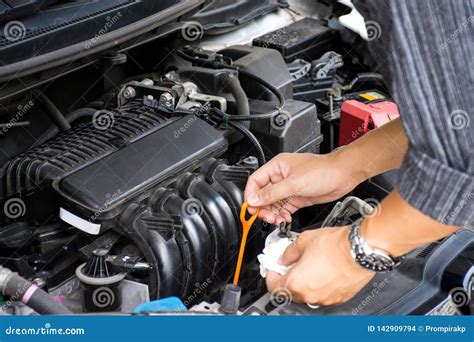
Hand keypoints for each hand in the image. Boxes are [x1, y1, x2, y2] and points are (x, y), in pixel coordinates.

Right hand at [244, 152, 362, 223]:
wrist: (343, 175)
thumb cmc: (323, 170)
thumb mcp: (294, 183)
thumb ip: (272, 193)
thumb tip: (254, 199)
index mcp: (277, 167)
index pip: (256, 181)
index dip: (251, 195)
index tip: (251, 207)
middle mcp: (281, 177)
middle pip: (263, 194)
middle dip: (262, 207)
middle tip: (265, 216)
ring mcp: (289, 188)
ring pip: (273, 203)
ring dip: (272, 213)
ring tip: (275, 220)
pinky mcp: (298, 197)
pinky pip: (284, 208)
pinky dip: (282, 215)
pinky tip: (283, 219)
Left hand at [266, 226, 373, 304]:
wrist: (360, 249)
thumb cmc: (335, 245)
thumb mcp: (303, 240)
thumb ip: (288, 252)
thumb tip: (284, 258)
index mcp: (296, 282)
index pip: (273, 287)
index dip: (271, 275)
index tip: (273, 269)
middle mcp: (309, 295)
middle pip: (290, 292)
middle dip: (288, 278)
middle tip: (291, 265)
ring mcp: (325, 298)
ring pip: (307, 294)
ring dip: (304, 283)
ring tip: (310, 266)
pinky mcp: (338, 298)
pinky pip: (323, 294)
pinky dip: (319, 285)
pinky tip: (323, 271)